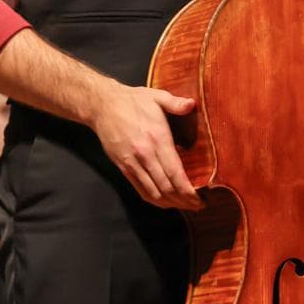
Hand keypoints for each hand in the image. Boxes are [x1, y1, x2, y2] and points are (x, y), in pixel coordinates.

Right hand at [91, 82, 200, 210]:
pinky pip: (140, 190)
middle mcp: (144, 155)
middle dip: (184, 201)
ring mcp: (132, 163)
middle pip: (166, 188)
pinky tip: (166, 202)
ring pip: (154, 193)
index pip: (175, 174)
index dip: (189, 191)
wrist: (103, 106)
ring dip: (171, 204)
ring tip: (185, 206)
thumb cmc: (133, 101)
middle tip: (198, 206)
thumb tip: (191, 104)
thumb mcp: (156, 97)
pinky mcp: (123, 167)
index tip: (200, 199)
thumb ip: (175, 103)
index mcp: (157, 139)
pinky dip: (155, 200)